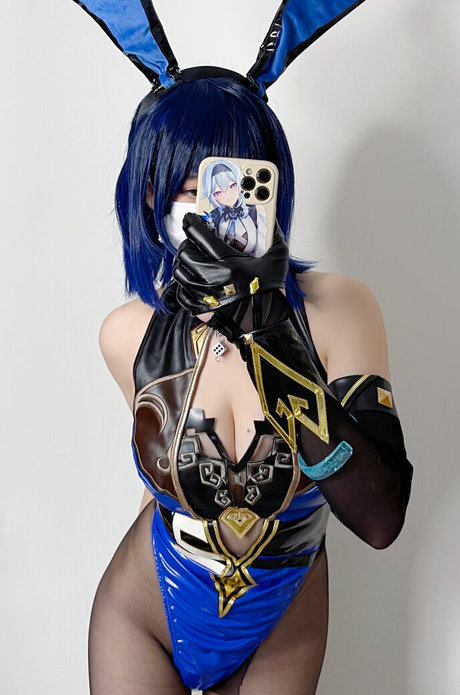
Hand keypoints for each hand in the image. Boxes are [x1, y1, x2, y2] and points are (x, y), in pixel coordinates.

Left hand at [172, 212, 288, 316]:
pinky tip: (190, 280)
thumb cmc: (269, 295)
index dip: (191, 223)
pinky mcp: (200, 308)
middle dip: (187, 244)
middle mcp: (212, 277)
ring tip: (189, 260)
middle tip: (192, 242)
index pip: (199, 235)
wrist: (265, 324)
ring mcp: (204, 294)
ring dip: (182, 264)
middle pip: (185, 253)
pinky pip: (181, 293)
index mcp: (228, 262)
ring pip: (179, 272)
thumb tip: (275, 223)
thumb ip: (276, 238)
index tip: (189, 219)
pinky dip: (182, 285)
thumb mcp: (277, 261)